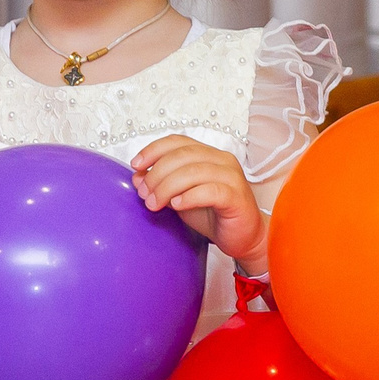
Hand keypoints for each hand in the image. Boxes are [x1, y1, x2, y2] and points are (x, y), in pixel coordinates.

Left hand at [131, 135, 266, 268]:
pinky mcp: (237, 196)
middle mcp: (221, 160)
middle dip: (157, 173)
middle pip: (183, 155)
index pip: (178, 141)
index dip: (154, 150)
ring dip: (168, 187)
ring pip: (194, 171)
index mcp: (208, 154)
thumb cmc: (213, 215)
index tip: (136, 165)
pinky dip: (189, 196)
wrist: (242, 238)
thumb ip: (162, 184)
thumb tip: (137, 176)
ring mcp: (232, 177)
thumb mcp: (180, 197)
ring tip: (155, 203)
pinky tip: (176, 205)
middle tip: (144, 193)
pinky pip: (210, 191)